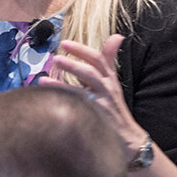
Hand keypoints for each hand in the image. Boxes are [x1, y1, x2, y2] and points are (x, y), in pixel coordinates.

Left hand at [40, 34, 147, 163]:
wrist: (128, 139)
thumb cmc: (114, 112)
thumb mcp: (112, 85)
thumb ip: (109, 62)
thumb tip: (116, 36)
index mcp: (110, 79)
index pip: (100, 58)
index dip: (83, 49)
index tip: (66, 42)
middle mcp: (108, 86)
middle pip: (95, 64)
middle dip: (78, 53)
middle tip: (60, 48)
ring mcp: (104, 99)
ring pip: (90, 78)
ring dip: (72, 69)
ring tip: (53, 64)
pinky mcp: (98, 112)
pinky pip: (80, 100)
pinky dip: (64, 92)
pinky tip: (48, 91)